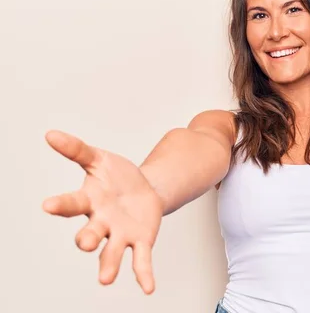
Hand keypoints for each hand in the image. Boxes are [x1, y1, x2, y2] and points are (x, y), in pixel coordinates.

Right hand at [42, 130, 162, 293]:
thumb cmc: (116, 176)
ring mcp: (121, 233)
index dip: (61, 204)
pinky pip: (141, 260)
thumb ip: (77, 149)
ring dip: (109, 264)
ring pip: (112, 251)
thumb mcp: (99, 158)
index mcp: (89, 200)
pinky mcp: (141, 241)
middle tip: (86, 243)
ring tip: (105, 279)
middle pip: (91, 232)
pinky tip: (148, 288)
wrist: (144, 188)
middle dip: (88, 238)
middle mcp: (101, 221)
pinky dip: (143, 275)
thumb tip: (50, 134)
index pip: (72, 202)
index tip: (48, 205)